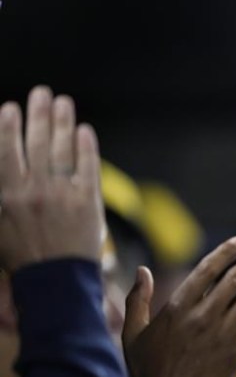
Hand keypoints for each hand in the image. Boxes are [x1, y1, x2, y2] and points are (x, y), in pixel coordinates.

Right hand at [0, 86, 104, 271]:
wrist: (56, 283)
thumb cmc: (23, 259)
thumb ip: (2, 196)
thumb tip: (5, 166)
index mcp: (7, 196)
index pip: (6, 151)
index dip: (8, 127)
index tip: (10, 108)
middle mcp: (34, 191)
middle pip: (36, 143)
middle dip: (38, 114)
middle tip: (42, 93)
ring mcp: (62, 195)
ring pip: (62, 150)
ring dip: (62, 122)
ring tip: (63, 103)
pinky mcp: (88, 203)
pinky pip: (87, 168)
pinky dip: (86, 147)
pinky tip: (84, 131)